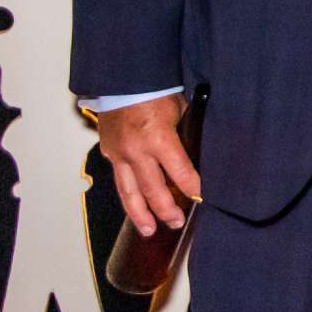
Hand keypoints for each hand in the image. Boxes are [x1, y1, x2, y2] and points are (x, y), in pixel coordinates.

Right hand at [94, 94, 201, 237]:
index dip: (192, 188)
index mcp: (158, 139)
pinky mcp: (109, 153)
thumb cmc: (155, 92)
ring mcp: (119, 154)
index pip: (180, 172)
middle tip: (177, 223)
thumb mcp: (179, 111)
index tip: (201, 199)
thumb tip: (197, 157)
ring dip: (140, 214)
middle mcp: (136, 151)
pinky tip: (135, 208)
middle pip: (153, 190)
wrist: (122, 81)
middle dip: (166, 209)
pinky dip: (128, 196)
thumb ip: (185, 135)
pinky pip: (120, 180)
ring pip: (129, 192)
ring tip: (149, 230)